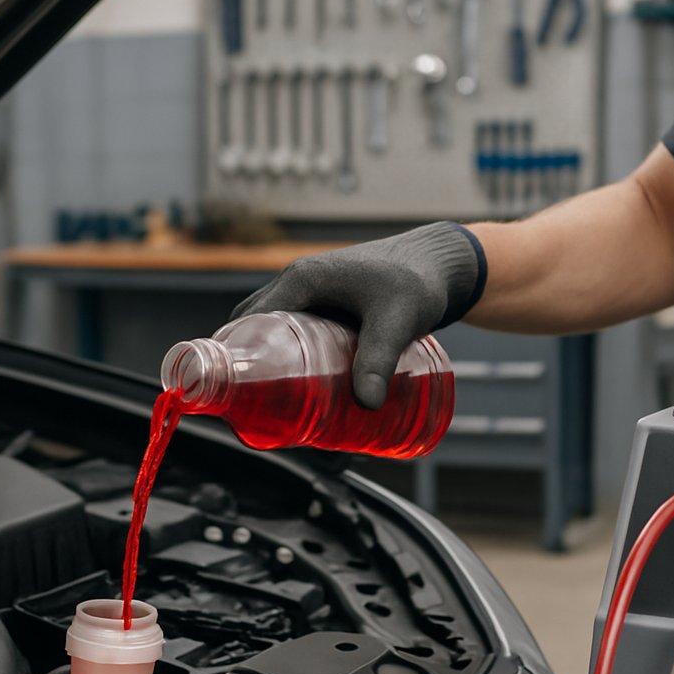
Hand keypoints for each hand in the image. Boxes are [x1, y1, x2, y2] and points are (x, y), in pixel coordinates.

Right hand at [232, 222, 484, 407]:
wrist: (442, 264)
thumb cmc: (418, 281)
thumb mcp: (396, 321)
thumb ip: (379, 359)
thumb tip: (365, 406)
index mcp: (301, 280)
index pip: (248, 321)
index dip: (234, 356)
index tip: (231, 395)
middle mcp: (298, 284)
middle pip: (252, 328)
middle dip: (247, 366)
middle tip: (255, 409)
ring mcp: (312, 295)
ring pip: (272, 330)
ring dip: (266, 360)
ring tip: (274, 405)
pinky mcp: (327, 307)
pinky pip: (292, 330)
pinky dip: (286, 354)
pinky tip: (297, 386)